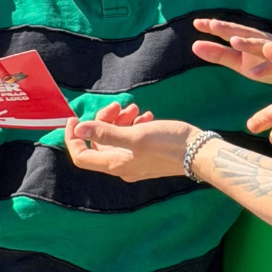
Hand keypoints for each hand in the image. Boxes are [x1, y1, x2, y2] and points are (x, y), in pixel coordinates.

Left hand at [66, 104, 197, 181]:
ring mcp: (136, 161)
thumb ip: (106, 132)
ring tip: (135, 109)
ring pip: (117, 138)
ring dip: (121, 120)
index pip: (82, 156)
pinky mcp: (148, 155)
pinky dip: (134, 125)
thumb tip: (79, 128)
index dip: (73, 138)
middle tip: (119, 106)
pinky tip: (145, 116)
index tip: (74, 118)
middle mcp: (122, 166)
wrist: (198, 153)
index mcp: (115, 163)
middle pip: (100, 142)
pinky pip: (132, 139)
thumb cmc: (166, 144)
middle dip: (105, 121)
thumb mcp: (135, 135)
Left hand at [193, 18, 271, 85]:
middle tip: (213, 24)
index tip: (196, 22)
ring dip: (248, 43)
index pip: (229, 31)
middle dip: (230, 29)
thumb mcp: (239, 61)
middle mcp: (261, 41)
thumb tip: (193, 46)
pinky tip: (256, 72)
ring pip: (260, 46)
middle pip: (244, 33)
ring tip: (234, 41)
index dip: (214, 26)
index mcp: (248, 40)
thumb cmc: (266, 62)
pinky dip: (266, 68)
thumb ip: (218, 54)